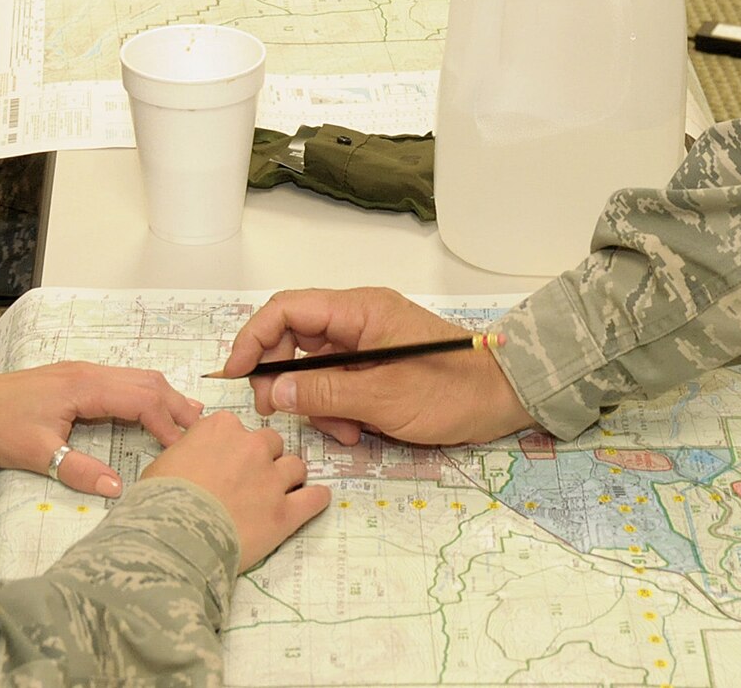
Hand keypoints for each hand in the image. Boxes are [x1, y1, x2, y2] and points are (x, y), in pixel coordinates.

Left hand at [0, 362, 202, 496]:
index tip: (183, 448)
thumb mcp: (37, 454)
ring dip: (164, 396)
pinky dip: (146, 394)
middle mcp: (89, 372)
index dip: (166, 422)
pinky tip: (154, 408)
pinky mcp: (76, 379)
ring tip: (190, 418)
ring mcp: (83, 372)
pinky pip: (122, 381)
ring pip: (136, 378)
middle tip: (203, 430)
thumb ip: (78, 470)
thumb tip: (117, 489)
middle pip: (146, 382)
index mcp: (84, 385)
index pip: (140, 398)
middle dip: (176, 404)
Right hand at [141, 413, 329, 569]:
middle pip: (271, 443)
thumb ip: (188, 451)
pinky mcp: (284, 513)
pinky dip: (316, 499)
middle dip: (264, 459)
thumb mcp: (163, 463)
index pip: (238, 428)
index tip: (227, 461)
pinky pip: (313, 499)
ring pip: (295, 467)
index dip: (233, 447)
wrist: (172, 536)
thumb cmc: (159, 501)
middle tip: (251, 480)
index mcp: (221, 428)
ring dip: (289, 478)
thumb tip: (190, 458)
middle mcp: (251, 446)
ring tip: (279, 493)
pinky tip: (315, 500)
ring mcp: (271, 479)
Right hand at [219, 287, 533, 446]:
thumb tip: (271, 389)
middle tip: (279, 413)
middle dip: (283, 378)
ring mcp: (367, 344)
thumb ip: (324, 392)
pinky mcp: (376, 367)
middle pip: (295, 339)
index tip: (235, 374)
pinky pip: (338, 384)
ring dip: (317, 402)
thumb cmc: (451, 391)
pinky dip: (338, 408)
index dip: (253, 338)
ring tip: (344, 430)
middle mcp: (358, 320)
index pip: (287, 309)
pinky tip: (358, 429)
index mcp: (358, 309)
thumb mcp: (382, 398)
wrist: (505, 399)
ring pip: (314, 368)